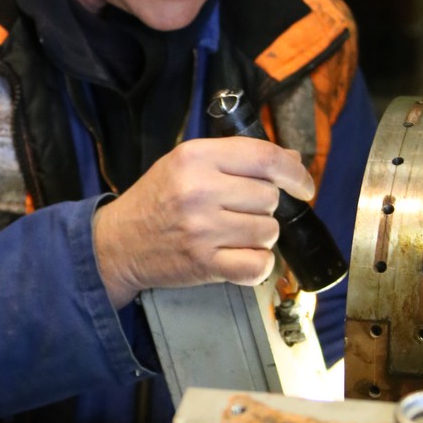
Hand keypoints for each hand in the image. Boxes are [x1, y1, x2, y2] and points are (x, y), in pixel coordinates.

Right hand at [92, 136, 313, 307]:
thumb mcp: (187, 164)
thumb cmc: (157, 199)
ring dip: (259, 236)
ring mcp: (202, 229)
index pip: (265, 158)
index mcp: (196, 157)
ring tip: (232, 234)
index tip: (304, 185)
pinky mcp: (204, 263)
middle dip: (264, 207)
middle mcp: (200, 190)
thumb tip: (291, 158)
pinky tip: (240, 257)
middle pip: (270, 197)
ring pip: (268, 231)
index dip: (294, 172)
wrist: (118, 243)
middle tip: (239, 212)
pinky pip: (258, 265)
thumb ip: (236, 158)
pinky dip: (257, 264)